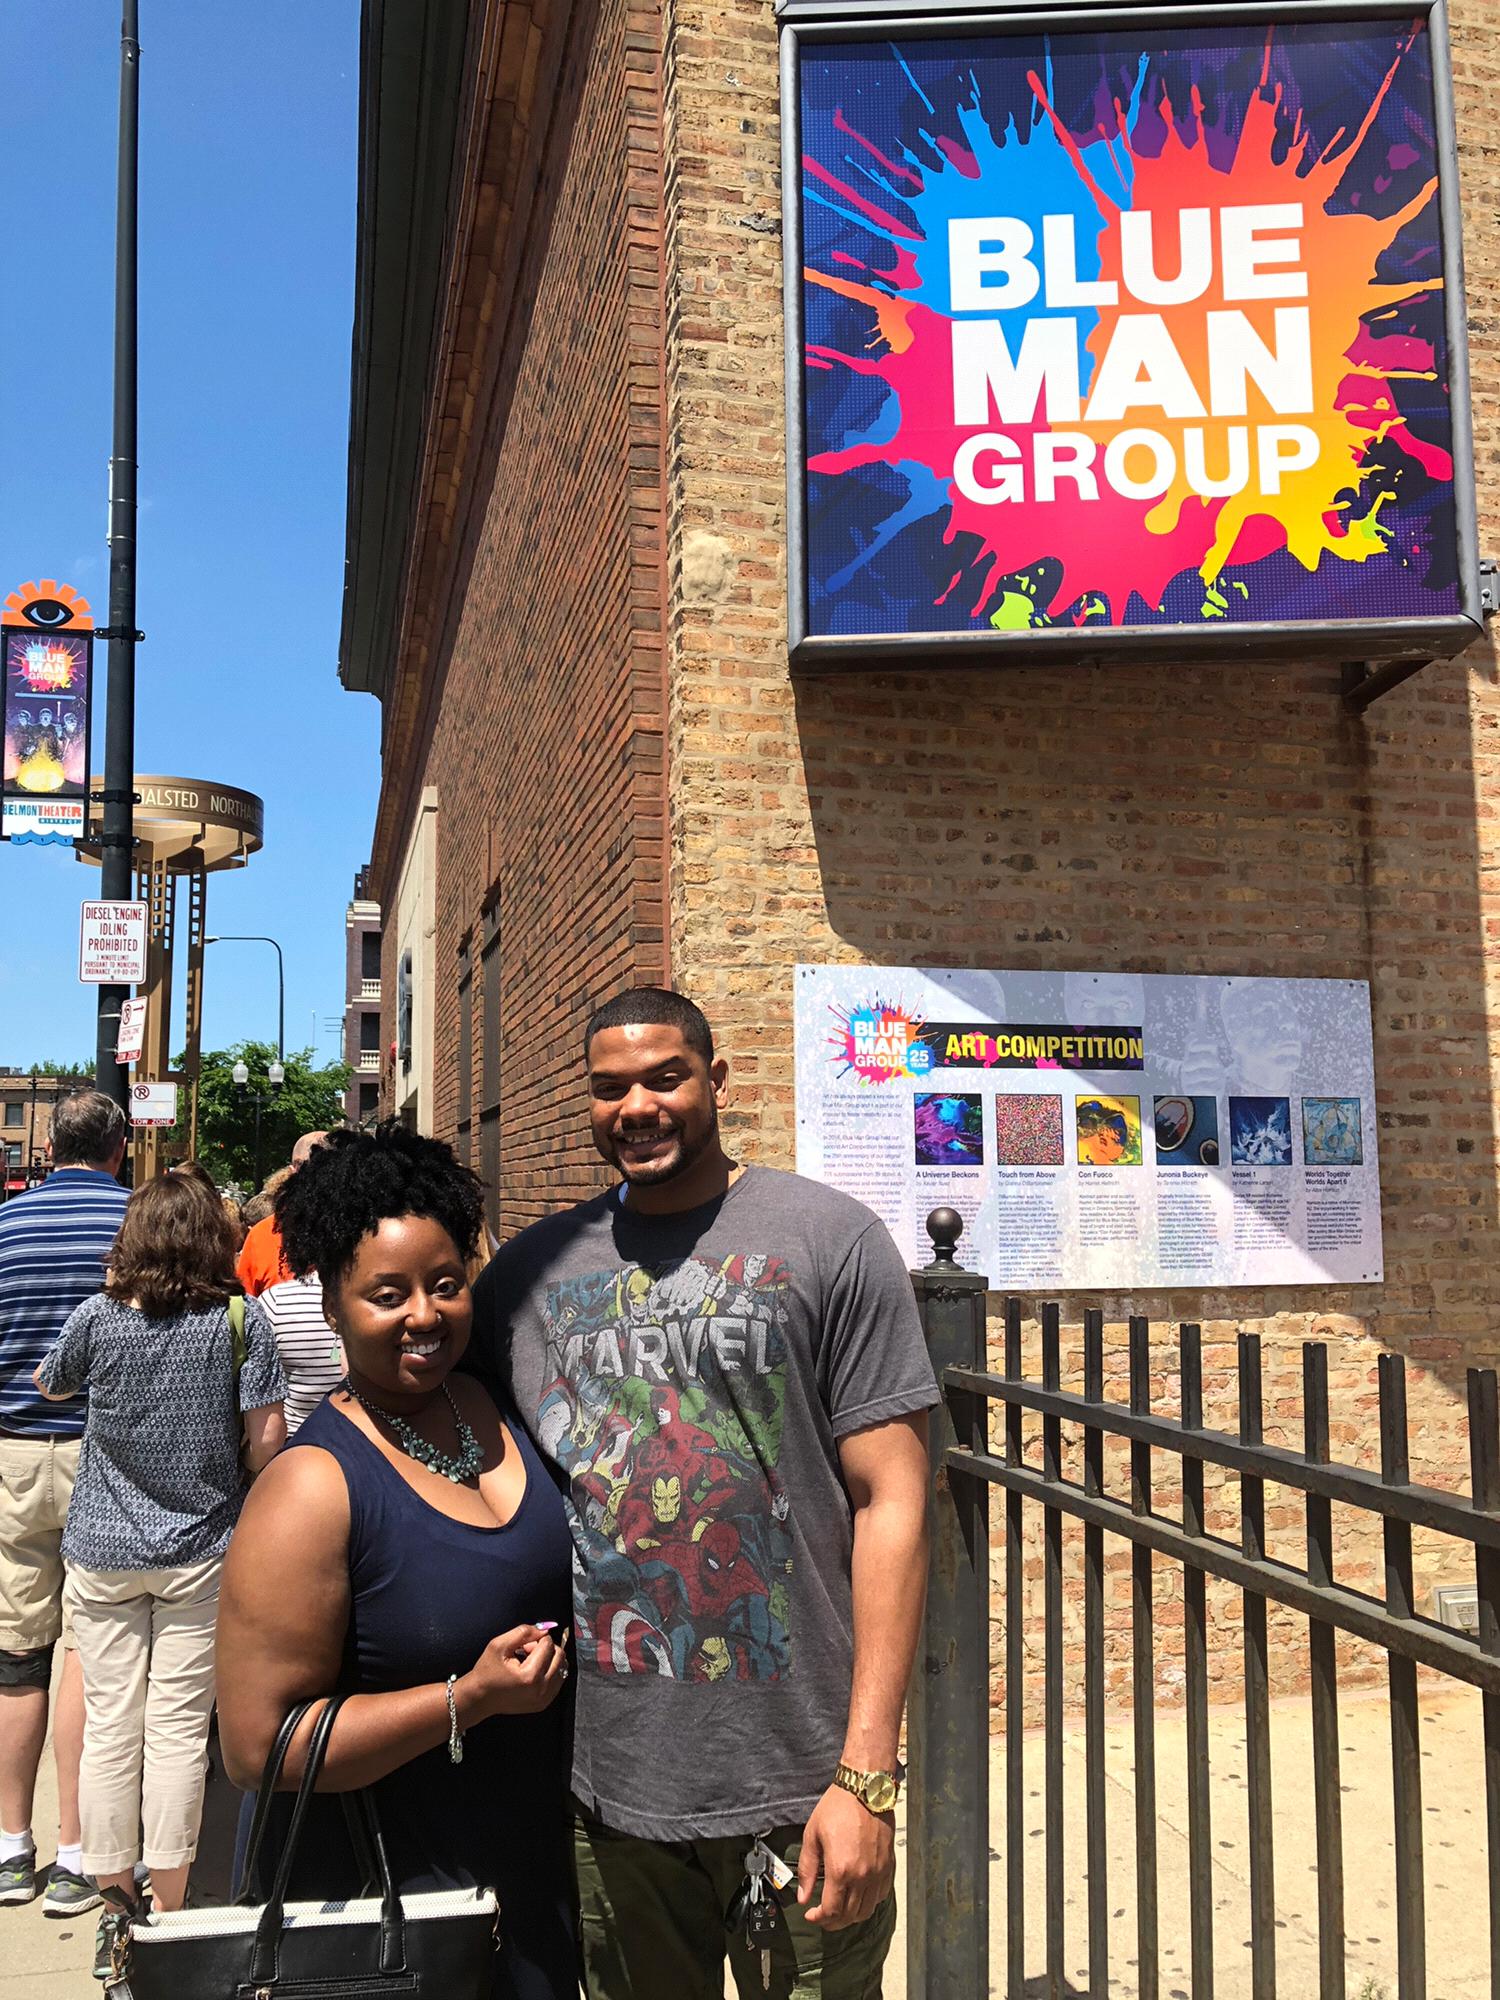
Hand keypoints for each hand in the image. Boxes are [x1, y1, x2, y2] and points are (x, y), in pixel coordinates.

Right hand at [458, 1625, 567, 1720]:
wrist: (480, 1698)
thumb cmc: (486, 1672)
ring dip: (548, 1660)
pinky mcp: (544, 1703)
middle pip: (560, 1656)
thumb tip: (546, 1627)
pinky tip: (532, 1672)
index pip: (548, 1645)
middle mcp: (541, 1690)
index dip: (536, 1639)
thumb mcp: (499, 1644)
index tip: (522, 1646)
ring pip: (562, 1667)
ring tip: (529, 1662)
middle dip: (545, 1648)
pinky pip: (558, 1680)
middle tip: (527, 1652)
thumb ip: (524, 1632)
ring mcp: (544, 1699)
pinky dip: (549, 1671)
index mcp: (530, 1676)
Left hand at [796, 1783, 895, 1929]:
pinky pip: (880, 1896)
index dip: (819, 1919)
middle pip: (850, 1916)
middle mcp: (862, 1877)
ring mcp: (879, 1873)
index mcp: (841, 1870)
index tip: (810, 1915)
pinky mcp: (889, 1866)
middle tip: (822, 1916)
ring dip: (851, 1916)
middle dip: (833, 1921)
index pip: (832, 1911)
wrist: (865, 1789)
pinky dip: (868, 1903)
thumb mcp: (812, 1836)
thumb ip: (807, 1870)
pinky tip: (857, 1896)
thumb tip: (802, 1897)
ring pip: (867, 1910)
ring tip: (839, 1909)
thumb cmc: (836, 1808)